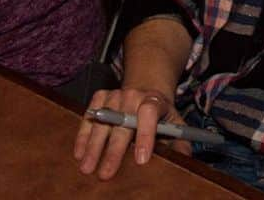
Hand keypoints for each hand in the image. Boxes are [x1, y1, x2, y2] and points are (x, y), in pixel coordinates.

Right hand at [74, 87, 190, 179]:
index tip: (141, 160)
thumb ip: (180, 141)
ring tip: (86, 168)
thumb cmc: (160, 115)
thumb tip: (184, 159)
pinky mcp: (100, 96)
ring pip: (102, 121)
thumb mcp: (174, 123)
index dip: (145, 135)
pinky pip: (89, 115)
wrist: (147, 90)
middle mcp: (134, 95)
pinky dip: (83, 134)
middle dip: (114, 150)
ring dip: (93, 146)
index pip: (149, 113)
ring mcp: (115, 94)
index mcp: (155, 100)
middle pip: (122, 122)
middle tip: (106, 173)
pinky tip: (79, 153)